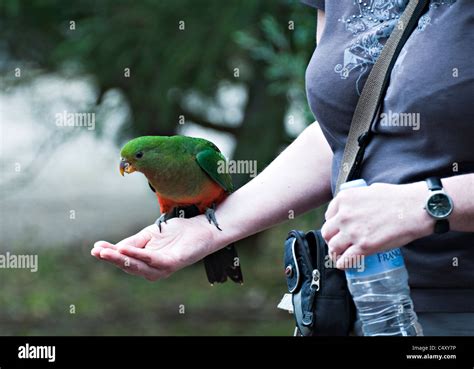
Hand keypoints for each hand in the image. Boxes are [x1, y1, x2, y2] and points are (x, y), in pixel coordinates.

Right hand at [91, 215, 216, 280]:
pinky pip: (153, 260)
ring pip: (138, 265)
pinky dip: (138, 254)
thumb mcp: (149, 235)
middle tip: (96, 251)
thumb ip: (133, 242)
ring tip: (106, 252)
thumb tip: (112, 247)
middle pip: (128, 265)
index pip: (124, 259)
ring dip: (121, 259)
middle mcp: (153, 269)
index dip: (109, 254)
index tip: (94, 247)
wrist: (201, 229)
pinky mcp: (173, 263)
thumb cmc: (176, 233)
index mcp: (145, 262)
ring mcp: (163, 268)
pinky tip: (125, 249)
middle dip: (111, 258)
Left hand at [321, 182, 433, 268]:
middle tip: (339, 243)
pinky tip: (345, 265)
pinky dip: (342, 264)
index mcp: (344, 198)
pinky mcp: (364, 246)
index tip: (338, 230)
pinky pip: (345, 260)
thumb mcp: (369, 190)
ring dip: (336, 253)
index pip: (328, 216)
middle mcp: (344, 215)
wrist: (415, 208)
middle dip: (331, 239)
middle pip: (327, 232)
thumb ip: (357, 199)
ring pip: (333, 247)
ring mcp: (352, 231)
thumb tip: (355, 207)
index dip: (333, 225)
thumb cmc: (398, 197)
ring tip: (341, 255)